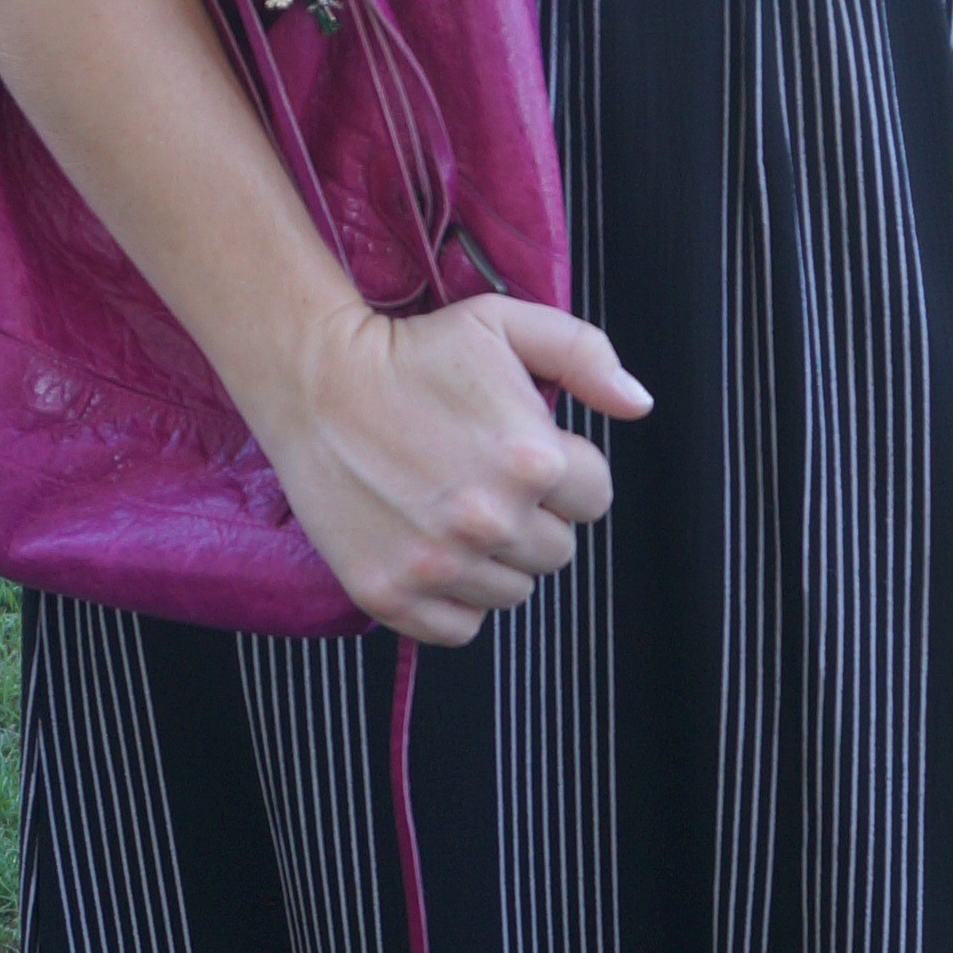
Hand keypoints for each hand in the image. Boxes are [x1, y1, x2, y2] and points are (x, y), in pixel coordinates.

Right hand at [253, 294, 652, 646]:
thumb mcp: (505, 324)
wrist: (313, 380)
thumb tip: (639, 405)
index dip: (565, 470)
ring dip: (495, 558)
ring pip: (513, 592)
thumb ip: (585, 355)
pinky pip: (460, 628)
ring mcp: (437, 565)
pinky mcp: (390, 594)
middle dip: (533, 515)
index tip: (524, 451)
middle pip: (558, 551)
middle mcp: (490, 522)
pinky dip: (454, 599)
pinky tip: (433, 548)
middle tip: (482, 477)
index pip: (595, 497)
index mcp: (533, 461)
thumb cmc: (413, 350)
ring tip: (453, 507)